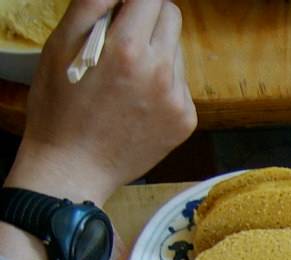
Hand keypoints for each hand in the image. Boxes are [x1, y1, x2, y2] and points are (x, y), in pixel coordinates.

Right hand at [5, 0, 196, 205]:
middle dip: (149, 16)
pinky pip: (181, 84)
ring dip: (156, 51)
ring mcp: (178, 98)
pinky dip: (163, 82)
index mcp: (128, 49)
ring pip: (177, 51)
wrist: (74, 167)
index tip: (123, 7)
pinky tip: (137, 100)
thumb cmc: (59, 107)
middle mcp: (160, 72)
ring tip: (126, 74)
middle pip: (172, 17)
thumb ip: (91, 7)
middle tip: (124, 33)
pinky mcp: (186, 120)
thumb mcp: (60, 46)